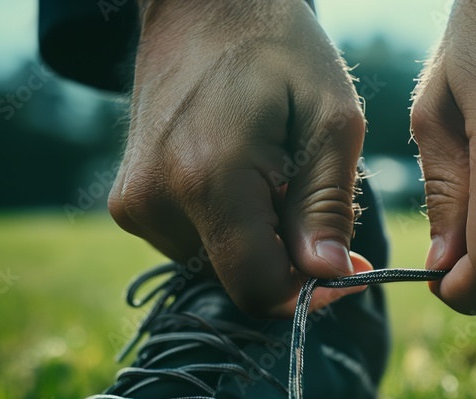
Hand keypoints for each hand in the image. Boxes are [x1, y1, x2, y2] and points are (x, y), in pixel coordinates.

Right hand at [109, 0, 369, 317]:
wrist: (200, 7)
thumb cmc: (278, 52)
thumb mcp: (330, 120)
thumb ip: (327, 205)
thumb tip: (328, 276)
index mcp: (208, 179)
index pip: (258, 288)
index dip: (309, 293)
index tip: (346, 268)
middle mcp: (157, 201)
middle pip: (239, 279)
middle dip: (287, 260)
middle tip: (311, 202)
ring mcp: (135, 205)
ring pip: (218, 265)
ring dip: (259, 240)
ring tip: (271, 174)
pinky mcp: (129, 204)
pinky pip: (195, 244)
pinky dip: (229, 227)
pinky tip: (241, 175)